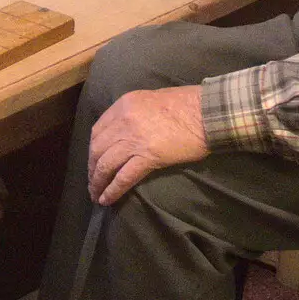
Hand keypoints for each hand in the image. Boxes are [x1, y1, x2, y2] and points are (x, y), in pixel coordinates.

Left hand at [88, 86, 207, 205]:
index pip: (98, 130)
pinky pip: (124, 177)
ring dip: (97, 182)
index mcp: (123, 105)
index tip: (93, 160)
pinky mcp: (148, 157)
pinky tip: (107, 199)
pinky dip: (112, 190)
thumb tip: (125, 131)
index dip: (93, 149)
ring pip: (105, 165)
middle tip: (92, 182)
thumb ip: (133, 113)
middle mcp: (123, 121)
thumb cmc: (185, 103)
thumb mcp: (149, 100)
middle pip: (97, 148)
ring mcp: (134, 140)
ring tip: (96, 194)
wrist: (206, 112)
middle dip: (91, 167)